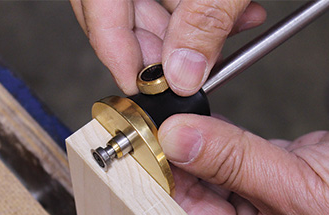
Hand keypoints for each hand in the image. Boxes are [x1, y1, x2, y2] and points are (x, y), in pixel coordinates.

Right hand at [71, 0, 265, 95]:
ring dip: (184, 32)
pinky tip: (230, 18)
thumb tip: (185, 74)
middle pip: (116, 15)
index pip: (98, 12)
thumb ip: (204, 21)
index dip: (116, 56)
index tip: (140, 92)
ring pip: (141, 5)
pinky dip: (193, 11)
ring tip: (222, 40)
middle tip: (184, 75)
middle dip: (157, 51)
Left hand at [158, 114, 328, 214]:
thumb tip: (180, 140)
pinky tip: (193, 123)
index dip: (159, 193)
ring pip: (207, 170)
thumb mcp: (303, 190)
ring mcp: (259, 200)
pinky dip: (212, 136)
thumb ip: (236, 161)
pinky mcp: (269, 170)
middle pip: (190, 198)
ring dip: (188, 147)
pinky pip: (229, 152)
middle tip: (144, 132)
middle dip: (167, 166)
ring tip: (163, 123)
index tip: (138, 157)